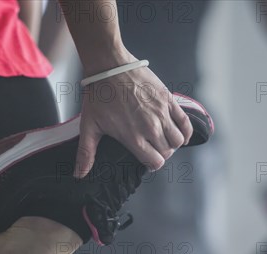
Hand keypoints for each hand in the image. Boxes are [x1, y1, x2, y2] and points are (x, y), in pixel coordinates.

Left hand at [74, 59, 193, 177]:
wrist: (109, 66)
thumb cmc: (99, 95)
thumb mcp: (90, 126)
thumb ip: (87, 152)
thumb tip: (80, 174)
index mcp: (133, 137)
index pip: (155, 162)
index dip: (152, 164)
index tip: (148, 160)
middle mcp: (150, 128)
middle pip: (167, 152)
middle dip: (162, 154)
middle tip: (154, 149)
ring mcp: (161, 114)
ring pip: (178, 140)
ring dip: (173, 143)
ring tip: (165, 140)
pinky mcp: (168, 100)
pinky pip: (185, 122)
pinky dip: (186, 131)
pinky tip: (181, 134)